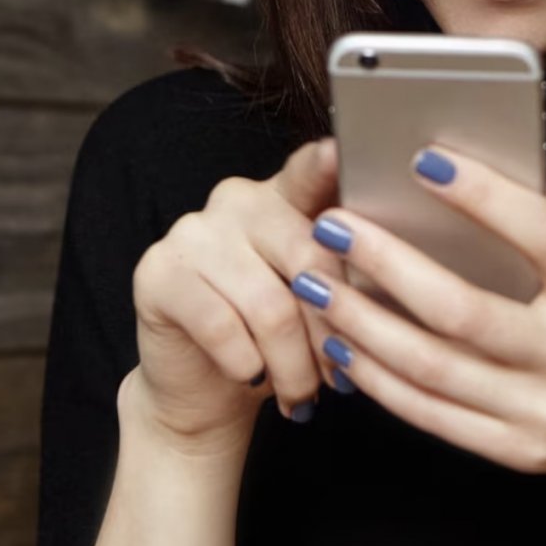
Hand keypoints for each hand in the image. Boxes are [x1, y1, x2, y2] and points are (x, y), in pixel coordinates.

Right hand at [128, 136, 348, 449]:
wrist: (204, 390)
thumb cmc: (273, 342)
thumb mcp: (315, 304)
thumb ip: (341, 272)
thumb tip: (388, 277)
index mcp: (283, 197)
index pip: (309, 171)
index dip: (327, 163)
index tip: (342, 150)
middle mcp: (237, 200)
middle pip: (308, 259)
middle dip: (332, 333)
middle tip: (339, 380)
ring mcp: (191, 231)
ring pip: (270, 306)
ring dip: (293, 366)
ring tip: (300, 394)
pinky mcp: (157, 272)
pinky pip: (221, 326)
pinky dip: (247, 366)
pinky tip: (251, 378)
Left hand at [290, 143, 545, 482]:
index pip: (545, 238)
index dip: (484, 198)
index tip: (423, 160)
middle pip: (463, 312)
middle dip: (387, 264)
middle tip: (332, 225)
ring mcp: (541, 412)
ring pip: (432, 368)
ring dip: (361, 324)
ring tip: (314, 281)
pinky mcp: (513, 449)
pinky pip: (430, 414)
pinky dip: (378, 378)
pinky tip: (340, 340)